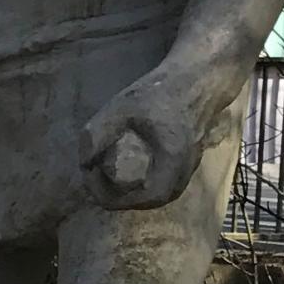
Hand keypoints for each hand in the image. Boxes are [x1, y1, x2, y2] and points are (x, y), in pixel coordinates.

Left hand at [80, 76, 208, 210]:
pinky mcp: (185, 167)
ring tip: (102, 173)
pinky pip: (158, 187)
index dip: (103, 192)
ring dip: (124, 191)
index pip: (132, 200)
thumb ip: (98, 133)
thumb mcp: (123, 107)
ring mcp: (186, 174)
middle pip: (141, 203)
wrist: (199, 79)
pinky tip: (120, 169)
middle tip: (92, 173)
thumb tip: (83, 163)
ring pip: (151, 197)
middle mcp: (182, 177)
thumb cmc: (162, 91)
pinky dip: (136, 183)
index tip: (88, 169)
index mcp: (170, 166)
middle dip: (112, 194)